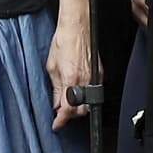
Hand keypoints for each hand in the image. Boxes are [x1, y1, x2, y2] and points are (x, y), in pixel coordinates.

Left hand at [46, 14, 95, 130]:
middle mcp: (85, 80)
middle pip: (81, 109)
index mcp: (71, 79)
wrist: (77, 27)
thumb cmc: (64, 42)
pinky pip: (94, 91)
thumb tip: (56, 103)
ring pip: (89, 102)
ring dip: (78, 106)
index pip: (68, 109)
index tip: (56, 125)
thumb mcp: (52, 67)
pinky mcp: (100, 73)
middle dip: (70, 114)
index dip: (61, 120)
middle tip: (60, 113)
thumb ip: (55, 88)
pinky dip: (85, 96)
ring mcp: (95, 77)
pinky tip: (77, 92)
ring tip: (68, 103)